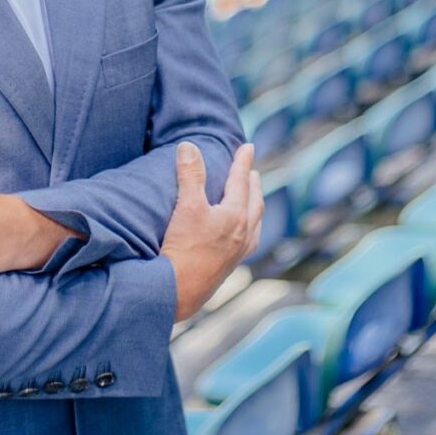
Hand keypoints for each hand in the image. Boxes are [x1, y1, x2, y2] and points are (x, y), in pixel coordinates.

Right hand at [161, 142, 262, 321]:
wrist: (180, 290)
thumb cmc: (184, 247)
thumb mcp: (186, 205)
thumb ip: (189, 174)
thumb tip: (189, 146)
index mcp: (236, 215)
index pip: (241, 180)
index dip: (243, 161)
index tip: (248, 146)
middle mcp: (243, 233)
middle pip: (254, 201)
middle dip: (253, 183)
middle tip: (252, 170)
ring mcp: (239, 251)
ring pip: (255, 222)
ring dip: (254, 205)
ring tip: (252, 197)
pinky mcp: (230, 265)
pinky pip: (249, 240)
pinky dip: (250, 227)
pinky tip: (243, 233)